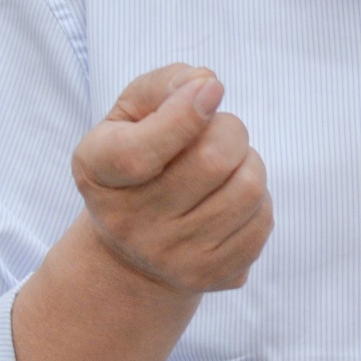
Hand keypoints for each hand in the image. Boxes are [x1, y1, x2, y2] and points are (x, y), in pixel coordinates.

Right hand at [70, 63, 272, 294]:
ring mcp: (170, 257)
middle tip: (218, 132)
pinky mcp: (209, 275)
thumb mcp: (130, 113)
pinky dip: (258, 199)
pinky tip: (230, 198)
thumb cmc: (139, 156)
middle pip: (212, 161)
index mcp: (98, 172)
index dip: (183, 116)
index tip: (211, 90)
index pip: (139, 153)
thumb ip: (165, 85)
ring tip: (227, 165)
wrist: (133, 249)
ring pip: (248, 189)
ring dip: (249, 163)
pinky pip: (262, 221)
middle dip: (230, 130)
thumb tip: (206, 85)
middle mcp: (128, 224)